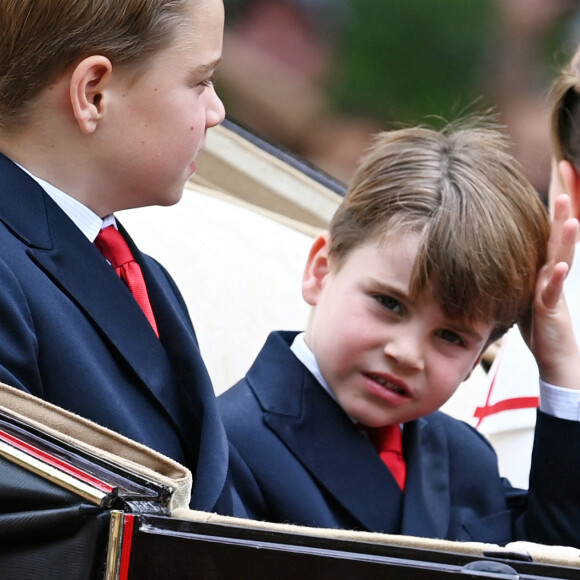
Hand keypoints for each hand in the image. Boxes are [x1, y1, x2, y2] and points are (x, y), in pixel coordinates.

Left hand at [519, 194, 579, 387]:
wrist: (553, 356)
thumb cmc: (537, 326)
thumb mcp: (522, 296)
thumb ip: (517, 279)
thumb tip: (494, 264)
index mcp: (542, 273)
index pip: (544, 242)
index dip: (547, 220)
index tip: (549, 194)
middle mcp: (550, 278)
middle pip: (557, 244)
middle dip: (561, 219)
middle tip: (562, 194)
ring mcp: (553, 292)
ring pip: (561, 262)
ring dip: (567, 242)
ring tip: (572, 221)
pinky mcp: (552, 310)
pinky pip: (553, 293)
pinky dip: (556, 279)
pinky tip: (560, 267)